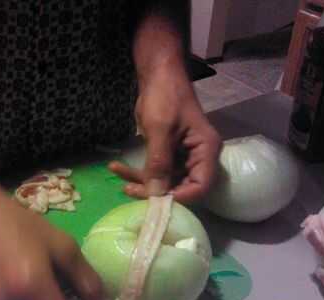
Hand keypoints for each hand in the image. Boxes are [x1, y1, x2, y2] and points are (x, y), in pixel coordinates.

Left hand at [110, 64, 221, 202]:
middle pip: (180, 187)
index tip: (155, 200)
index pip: (200, 186)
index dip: (179, 197)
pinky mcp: (168, 155)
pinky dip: (137, 171)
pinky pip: (154, 171)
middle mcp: (198, 157)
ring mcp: (183, 157)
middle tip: (128, 190)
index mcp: (206, 150)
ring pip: (164, 181)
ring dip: (140, 181)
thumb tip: (155, 194)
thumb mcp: (160, 129)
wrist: (157, 74)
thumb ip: (159, 162)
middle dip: (154, 191)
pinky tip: (116, 167)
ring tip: (118, 174)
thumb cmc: (165, 96)